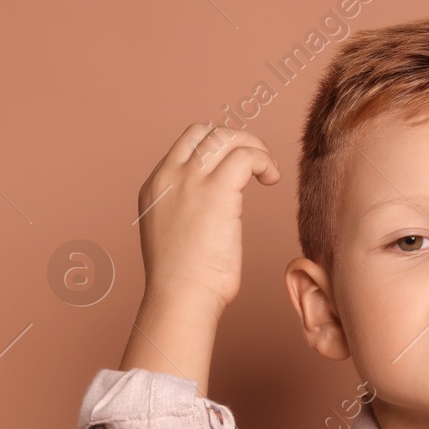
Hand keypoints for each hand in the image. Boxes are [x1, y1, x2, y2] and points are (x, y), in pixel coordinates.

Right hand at [136, 123, 280, 311]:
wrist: (180, 295)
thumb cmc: (184, 281)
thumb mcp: (173, 235)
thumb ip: (185, 213)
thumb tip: (209, 213)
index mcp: (156, 186)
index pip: (186, 145)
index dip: (216, 148)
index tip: (238, 167)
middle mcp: (169, 176)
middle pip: (205, 132)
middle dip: (236, 141)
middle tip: (258, 165)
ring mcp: (190, 181)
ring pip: (225, 138)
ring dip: (254, 148)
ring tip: (268, 173)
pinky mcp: (217, 192)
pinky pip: (245, 156)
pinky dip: (263, 160)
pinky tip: (272, 179)